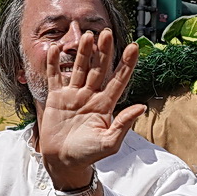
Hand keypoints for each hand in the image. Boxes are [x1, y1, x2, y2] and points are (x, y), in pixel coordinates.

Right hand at [38, 28, 144, 188]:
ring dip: (83, 52)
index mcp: (106, 105)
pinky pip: (55, 76)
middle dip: (104, 52)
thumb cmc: (88, 155)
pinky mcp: (57, 98)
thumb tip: (142, 107)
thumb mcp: (109, 143)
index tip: (133, 47)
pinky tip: (56, 49)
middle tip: (106, 33)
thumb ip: (123, 125)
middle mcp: (91, 96)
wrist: (63, 162)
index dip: (126, 64)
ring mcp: (74, 95)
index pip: (119, 80)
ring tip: (87, 35)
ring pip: (79, 69)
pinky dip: (54, 63)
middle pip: (99, 69)